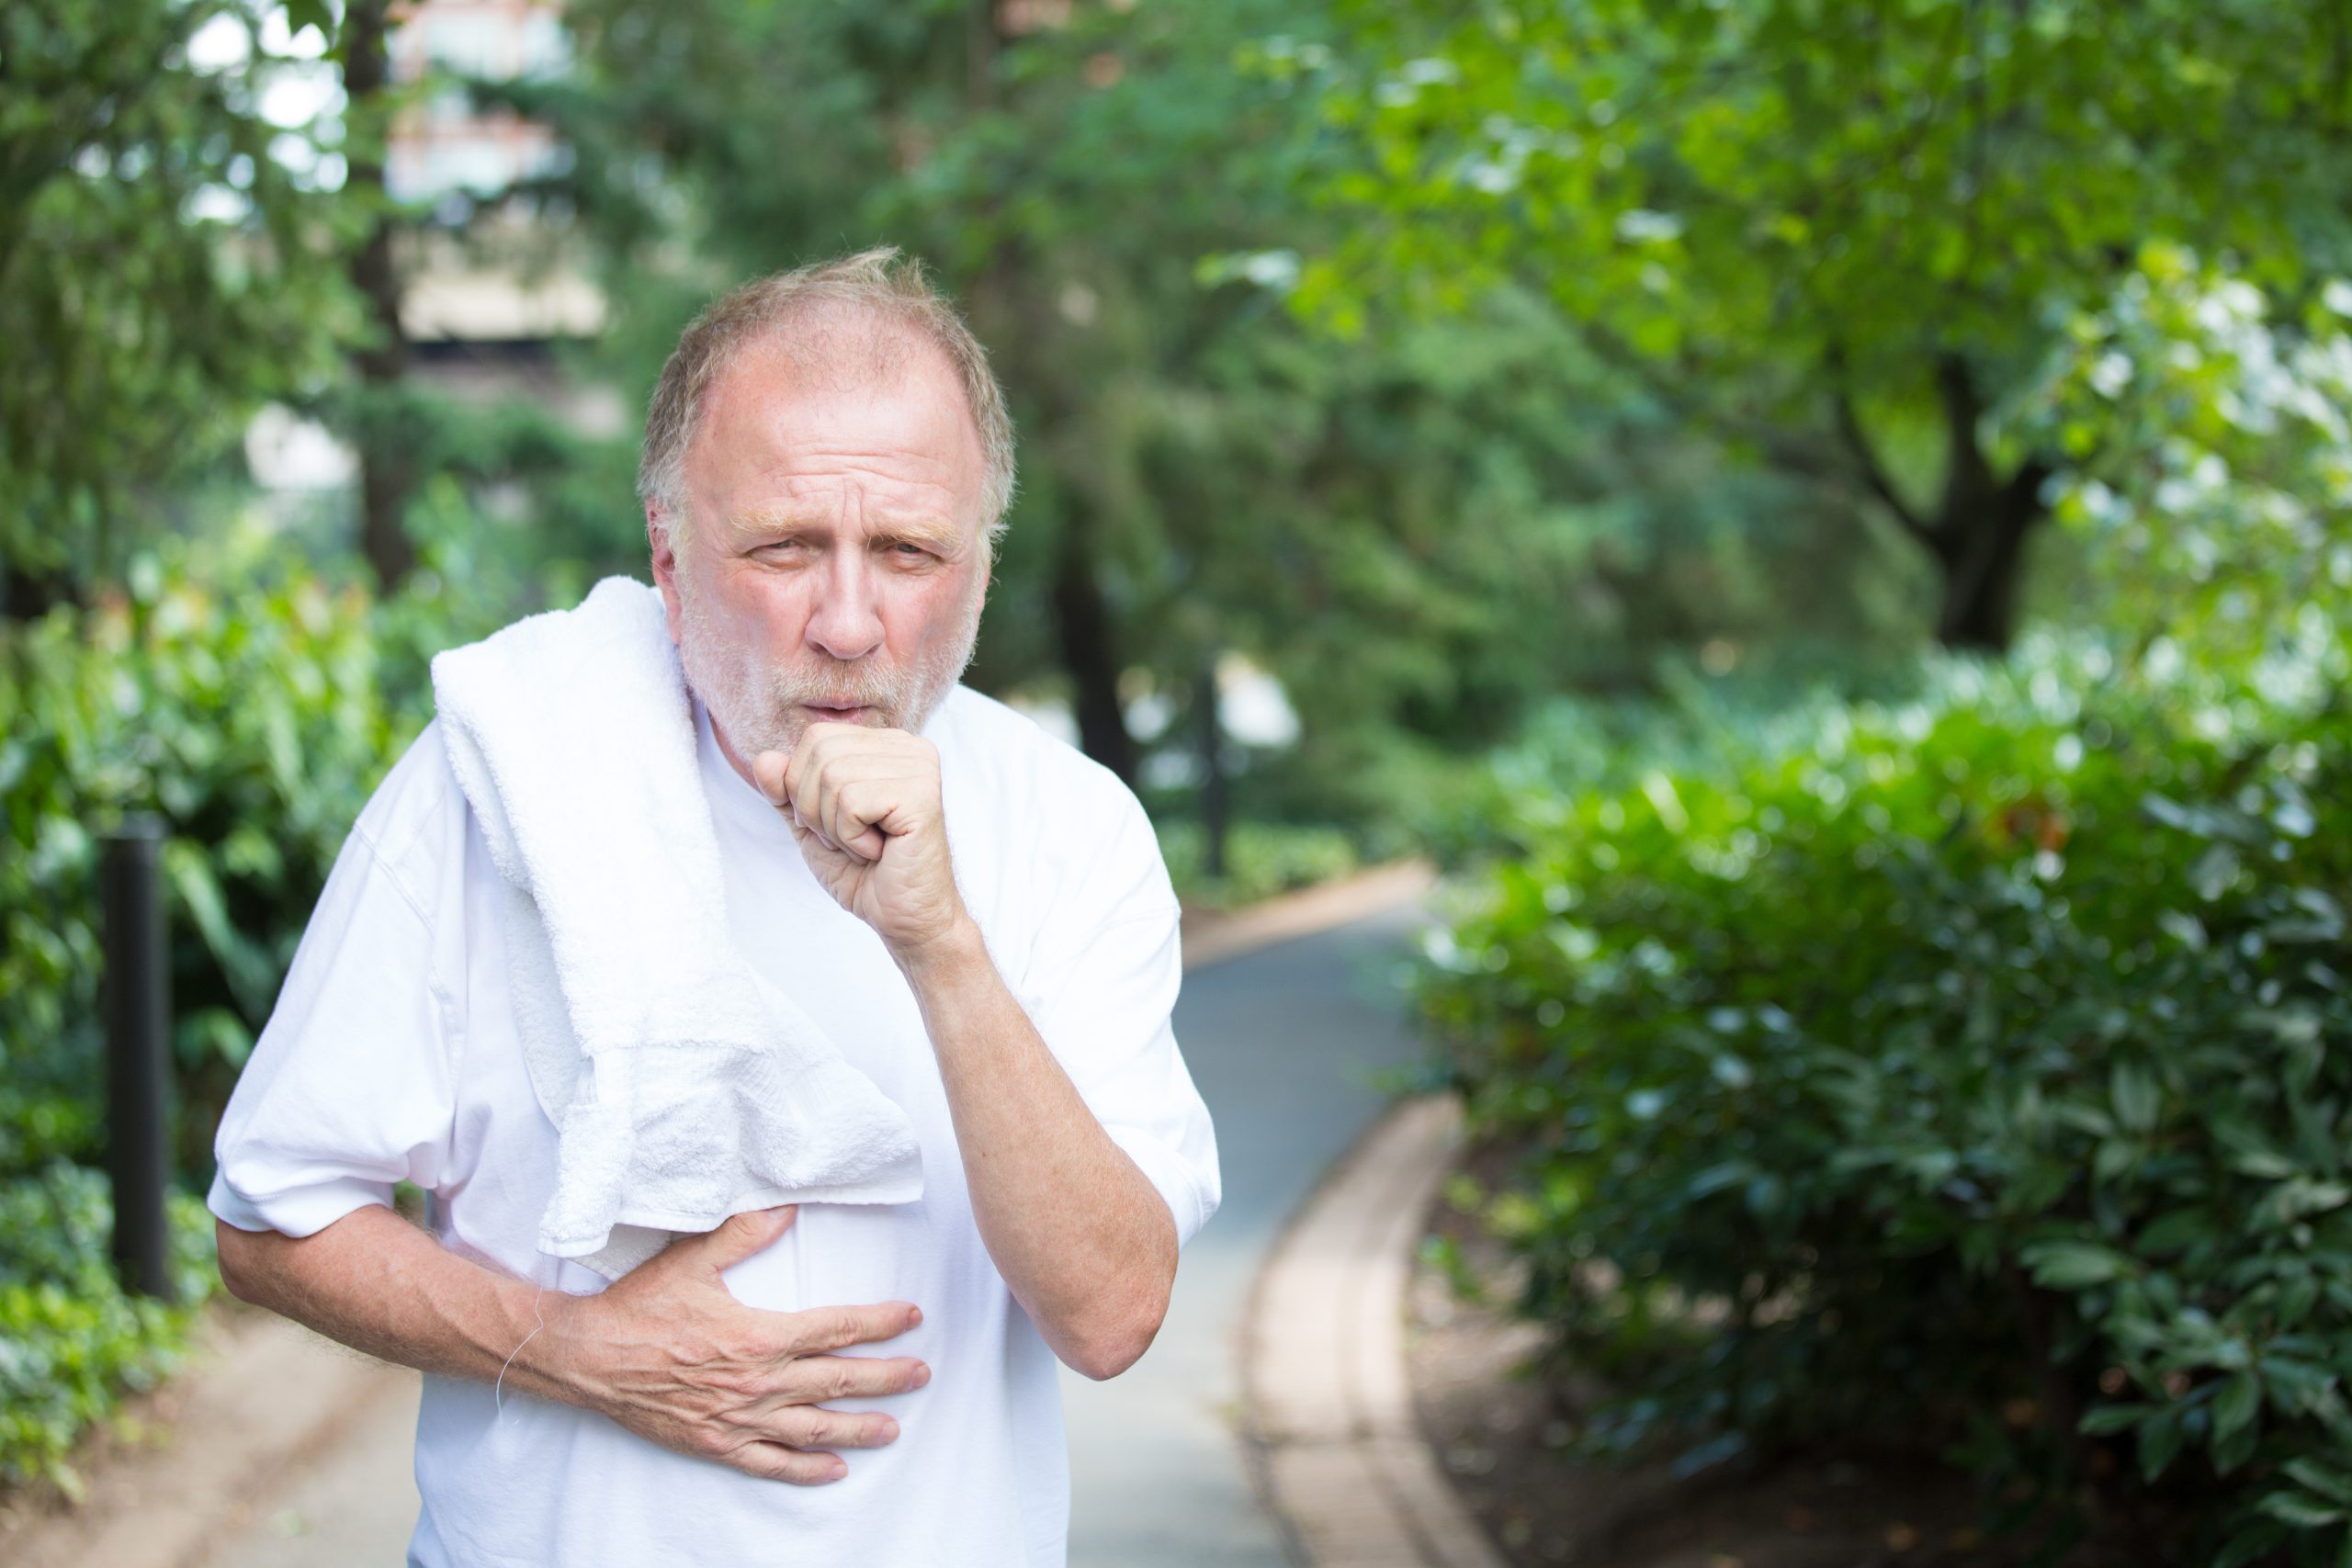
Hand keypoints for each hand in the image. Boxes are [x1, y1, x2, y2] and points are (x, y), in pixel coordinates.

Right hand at [543, 1205, 928, 1483]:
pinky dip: (806, 1469)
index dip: (880, 1323)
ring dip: (859, 1428)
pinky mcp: (717, 1444)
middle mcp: (756, 1382)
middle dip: (886, 1378)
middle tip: (921, 1374)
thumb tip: (788, 1204)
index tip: (911, 1317)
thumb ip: (746, 1232)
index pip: (836, 1327)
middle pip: (837, 1381)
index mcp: (759, 1335)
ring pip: (814, 1428)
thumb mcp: (693, 1259)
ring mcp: (738, 1419)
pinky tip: (834, 1468)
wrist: (588, 1358)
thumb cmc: (639, 1308)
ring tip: (892, 1428)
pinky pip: (772, 1463)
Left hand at [753, 724, 970, 961]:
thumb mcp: (811, 826)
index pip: (815, 737)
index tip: (838, 824)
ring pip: (832, 777)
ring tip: (867, 846)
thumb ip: (785, 792)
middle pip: (820, 754)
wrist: (904, 918)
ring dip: (835, 827)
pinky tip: (880, 851)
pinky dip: (852, 838)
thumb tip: (763, 759)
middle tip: (851, 840)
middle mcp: (908, 745)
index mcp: (885, 744)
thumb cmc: (865, 873)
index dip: (804, 787)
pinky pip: (851, 802)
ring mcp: (919, 767)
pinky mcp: (921, 795)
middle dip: (816, 809)